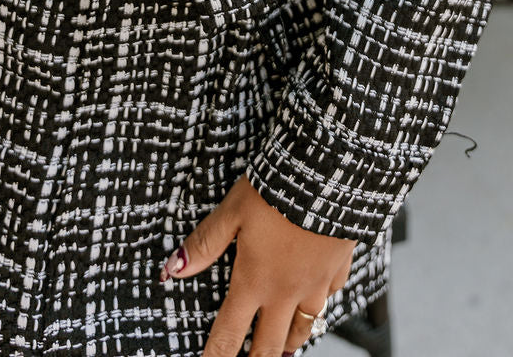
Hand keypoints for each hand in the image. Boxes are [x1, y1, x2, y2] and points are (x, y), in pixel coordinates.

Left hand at [160, 173, 354, 355]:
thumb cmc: (277, 189)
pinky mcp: (339, 268)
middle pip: (269, 345)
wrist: (329, 174)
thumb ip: (205, 242)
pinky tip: (317, 300)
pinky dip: (319, 304)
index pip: (228, 334)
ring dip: (288, 343)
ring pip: (303, 329)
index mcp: (255, 281)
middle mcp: (285, 291)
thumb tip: (173, 269)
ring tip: (281, 349)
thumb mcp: (233, 210)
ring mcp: (315, 283)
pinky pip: (329, 297)